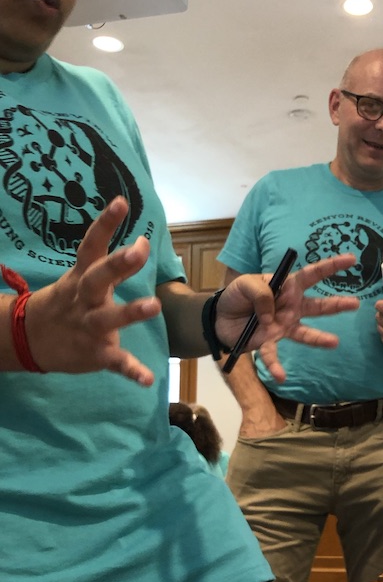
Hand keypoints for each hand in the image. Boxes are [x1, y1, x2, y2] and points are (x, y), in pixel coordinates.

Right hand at [24, 197, 161, 384]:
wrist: (29, 339)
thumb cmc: (67, 302)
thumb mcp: (82, 279)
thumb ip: (113, 264)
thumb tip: (142, 242)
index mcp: (82, 277)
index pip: (92, 246)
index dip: (105, 224)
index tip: (121, 202)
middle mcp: (84, 298)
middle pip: (98, 277)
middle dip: (118, 264)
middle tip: (139, 250)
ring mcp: (88, 326)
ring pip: (107, 317)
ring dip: (130, 311)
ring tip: (154, 305)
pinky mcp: (94, 353)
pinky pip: (114, 361)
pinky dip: (130, 370)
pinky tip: (148, 379)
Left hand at [217, 253, 359, 380]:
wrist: (219, 318)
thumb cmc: (236, 296)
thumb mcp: (245, 284)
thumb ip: (261, 293)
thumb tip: (272, 315)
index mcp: (286, 286)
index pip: (312, 274)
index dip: (332, 266)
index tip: (352, 260)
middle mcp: (290, 306)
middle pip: (318, 305)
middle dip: (337, 304)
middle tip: (355, 303)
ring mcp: (283, 325)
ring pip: (305, 332)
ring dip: (320, 338)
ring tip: (335, 342)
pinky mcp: (270, 342)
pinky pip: (274, 354)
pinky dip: (276, 366)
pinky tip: (280, 377)